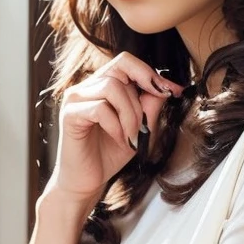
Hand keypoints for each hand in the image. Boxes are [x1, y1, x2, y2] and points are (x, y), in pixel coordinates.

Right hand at [49, 53, 183, 204]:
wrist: (88, 181)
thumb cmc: (109, 154)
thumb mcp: (140, 127)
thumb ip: (150, 105)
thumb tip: (166, 87)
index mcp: (102, 85)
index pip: (127, 62)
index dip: (152, 74)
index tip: (173, 91)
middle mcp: (87, 87)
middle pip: (120, 67)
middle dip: (141, 97)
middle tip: (144, 124)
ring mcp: (76, 99)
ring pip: (112, 87)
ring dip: (130, 114)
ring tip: (132, 136)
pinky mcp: (70, 115)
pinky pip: (100, 108)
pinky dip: (116, 126)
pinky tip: (119, 140)